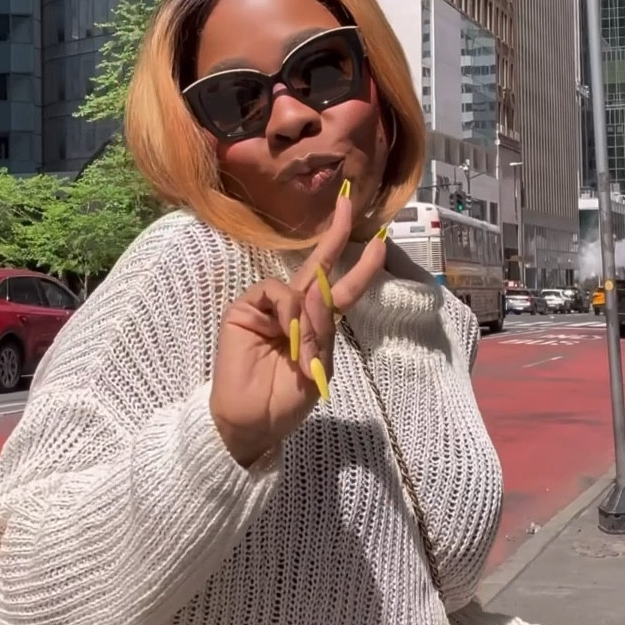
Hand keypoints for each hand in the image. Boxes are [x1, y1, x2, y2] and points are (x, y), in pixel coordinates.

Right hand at [210, 191, 385, 468]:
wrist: (251, 423)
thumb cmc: (285, 402)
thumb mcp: (317, 368)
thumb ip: (321, 332)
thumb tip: (317, 295)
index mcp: (316, 324)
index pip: (340, 288)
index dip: (361, 266)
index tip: (380, 241)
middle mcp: (294, 309)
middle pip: (318, 265)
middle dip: (334, 233)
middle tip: (347, 201)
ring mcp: (268, 307)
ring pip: (300, 286)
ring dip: (309, 316)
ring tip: (303, 354)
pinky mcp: (245, 308)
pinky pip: (275, 292)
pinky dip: (287, 311)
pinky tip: (285, 333)